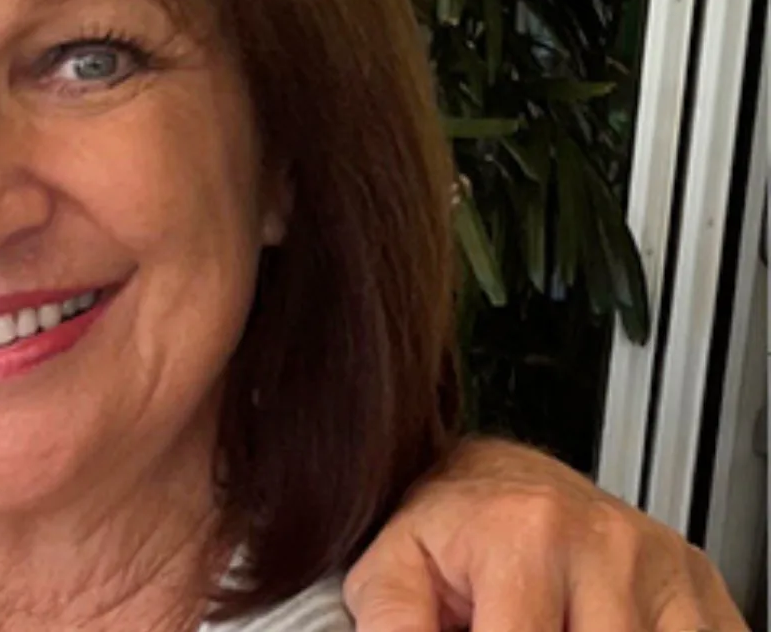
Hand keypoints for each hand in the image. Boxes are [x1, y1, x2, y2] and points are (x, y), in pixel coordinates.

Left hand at [344, 438, 746, 631]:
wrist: (497, 478)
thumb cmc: (446, 527)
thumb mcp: (391, 569)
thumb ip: (394, 624)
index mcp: (528, 537)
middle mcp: (610, 547)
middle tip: (516, 625)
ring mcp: (667, 571)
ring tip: (554, 624)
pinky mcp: (704, 595)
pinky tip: (593, 627)